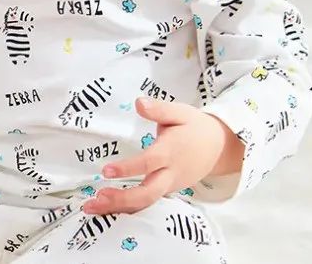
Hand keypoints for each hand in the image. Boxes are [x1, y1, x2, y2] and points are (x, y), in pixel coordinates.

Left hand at [82, 97, 244, 215]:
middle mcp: (170, 174)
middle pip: (147, 193)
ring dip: (119, 207)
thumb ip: (159, 109)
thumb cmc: (195, 127)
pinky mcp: (166, 190)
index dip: (127, 169)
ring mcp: (169, 186)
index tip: (106, 171)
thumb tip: (139, 103)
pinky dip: (128, 207)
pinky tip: (107, 208)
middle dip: (121, 198)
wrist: (219, 147)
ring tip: (92, 207)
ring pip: (145, 202)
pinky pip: (147, 202)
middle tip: (96, 199)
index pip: (148, 163)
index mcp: (170, 152)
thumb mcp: (180, 112)